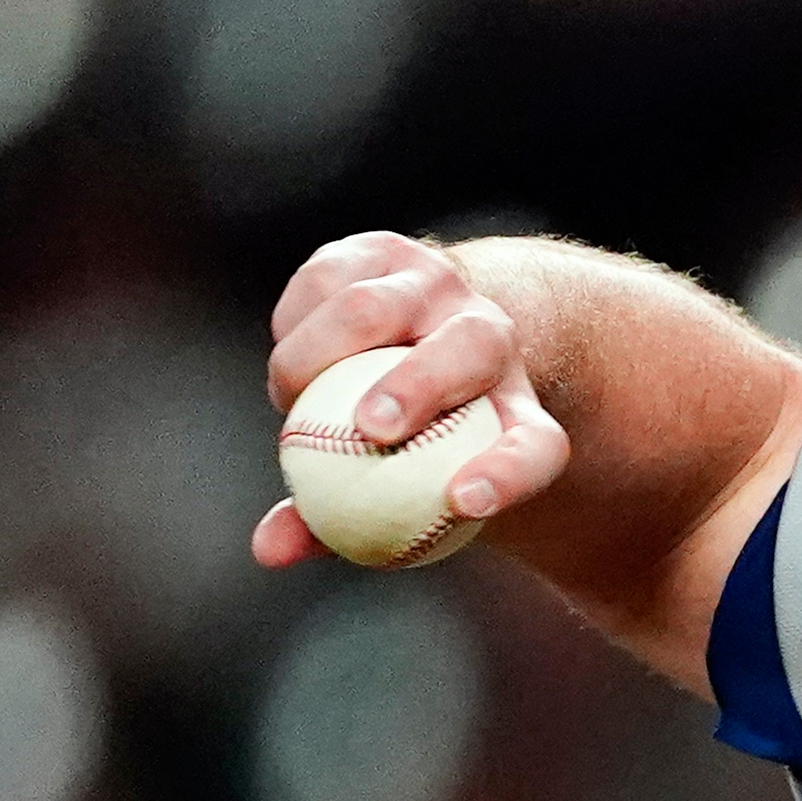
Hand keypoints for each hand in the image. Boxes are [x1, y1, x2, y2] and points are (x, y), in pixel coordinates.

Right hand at [250, 232, 576, 567]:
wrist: (422, 334)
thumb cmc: (403, 439)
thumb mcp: (382, 486)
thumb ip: (330, 521)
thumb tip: (267, 550)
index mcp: (520, 412)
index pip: (534, 450)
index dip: (506, 476)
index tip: (463, 502)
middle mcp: (492, 336)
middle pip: (469, 350)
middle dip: (416, 386)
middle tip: (366, 428)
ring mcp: (438, 286)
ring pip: (373, 309)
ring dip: (317, 356)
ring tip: (292, 399)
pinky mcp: (381, 250)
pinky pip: (323, 281)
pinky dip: (293, 322)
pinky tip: (290, 353)